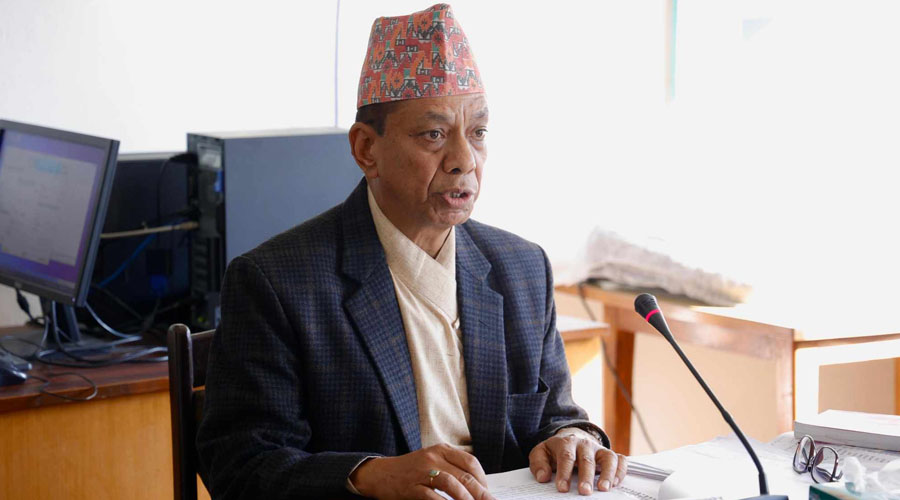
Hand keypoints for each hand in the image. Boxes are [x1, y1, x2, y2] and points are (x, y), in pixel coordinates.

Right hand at [351, 443, 494, 499]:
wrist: (380, 474)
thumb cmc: (410, 470)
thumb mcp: (432, 461)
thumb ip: (451, 468)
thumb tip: (477, 487)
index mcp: (442, 449)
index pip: (470, 462)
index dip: (483, 479)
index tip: (488, 492)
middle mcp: (433, 457)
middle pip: (464, 475)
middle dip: (480, 493)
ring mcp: (422, 471)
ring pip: (452, 484)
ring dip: (466, 499)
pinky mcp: (411, 486)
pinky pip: (433, 496)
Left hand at [528, 430, 627, 495]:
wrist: (571, 438)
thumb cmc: (556, 451)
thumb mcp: (541, 453)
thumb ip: (538, 463)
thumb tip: (543, 477)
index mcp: (566, 443)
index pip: (566, 457)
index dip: (564, 473)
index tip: (562, 488)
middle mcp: (584, 444)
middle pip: (587, 459)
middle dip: (586, 476)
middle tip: (585, 492)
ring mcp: (598, 449)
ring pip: (608, 457)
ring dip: (608, 473)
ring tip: (604, 489)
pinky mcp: (609, 455)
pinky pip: (620, 460)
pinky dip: (621, 471)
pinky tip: (615, 483)